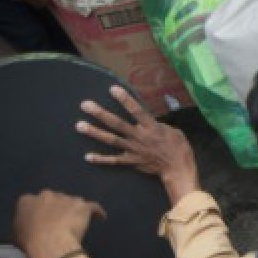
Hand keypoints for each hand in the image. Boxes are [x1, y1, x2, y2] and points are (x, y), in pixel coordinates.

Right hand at [13, 190, 105, 257]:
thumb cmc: (30, 242)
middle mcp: (47, 195)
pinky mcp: (82, 205)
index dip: (40, 211)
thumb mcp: (17, 233)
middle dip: (58, 207)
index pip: (34, 202)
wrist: (50, 243)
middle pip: (55, 199)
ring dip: (75, 210)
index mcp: (27, 200)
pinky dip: (97, 212)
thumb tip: (29, 226)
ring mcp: (66, 198)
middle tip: (61, 220)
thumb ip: (24, 224)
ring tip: (78, 222)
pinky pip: (93, 207)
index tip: (43, 219)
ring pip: (74, 202)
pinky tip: (100, 217)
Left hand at [77, 86, 199, 203]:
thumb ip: (157, 125)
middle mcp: (140, 137)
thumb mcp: (173, 131)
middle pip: (117, 124)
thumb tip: (147, 121)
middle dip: (101, 114)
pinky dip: (101, 159)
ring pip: (111, 140)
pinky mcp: (131, 161)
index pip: (137, 111)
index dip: (125, 100)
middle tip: (85, 105)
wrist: (178, 168)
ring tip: (79, 125)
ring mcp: (134, 150)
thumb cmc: (178, 147)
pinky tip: (87, 156)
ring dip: (95, 133)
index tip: (112, 89)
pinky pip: (114, 160)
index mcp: (152, 127)